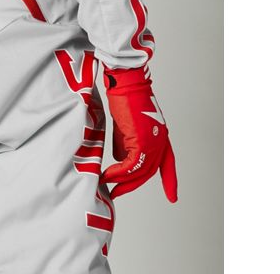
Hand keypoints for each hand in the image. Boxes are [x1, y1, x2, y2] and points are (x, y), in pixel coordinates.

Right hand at [101, 65, 177, 201]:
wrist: (125, 83)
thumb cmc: (125, 97)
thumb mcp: (127, 125)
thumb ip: (127, 142)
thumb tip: (120, 157)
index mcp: (161, 137)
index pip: (168, 165)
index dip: (170, 182)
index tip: (173, 197)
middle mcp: (160, 141)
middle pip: (148, 172)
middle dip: (131, 185)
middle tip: (117, 192)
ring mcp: (152, 142)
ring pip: (138, 171)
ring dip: (121, 180)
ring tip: (107, 182)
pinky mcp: (141, 141)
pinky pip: (129, 165)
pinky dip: (118, 173)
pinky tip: (107, 174)